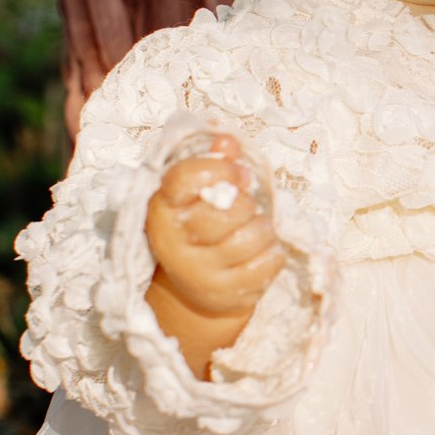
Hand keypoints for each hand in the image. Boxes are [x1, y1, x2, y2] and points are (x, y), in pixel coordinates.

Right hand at [146, 135, 281, 326]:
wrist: (193, 289)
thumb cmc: (200, 229)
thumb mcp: (196, 196)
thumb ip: (212, 164)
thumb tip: (227, 140)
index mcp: (161, 210)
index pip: (187, 178)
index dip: (220, 169)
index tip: (240, 174)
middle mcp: (174, 243)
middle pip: (230, 209)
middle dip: (246, 204)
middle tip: (242, 210)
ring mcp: (199, 273)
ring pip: (254, 236)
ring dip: (263, 228)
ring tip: (252, 230)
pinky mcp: (225, 294)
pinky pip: (270, 261)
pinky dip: (273, 252)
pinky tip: (258, 253)